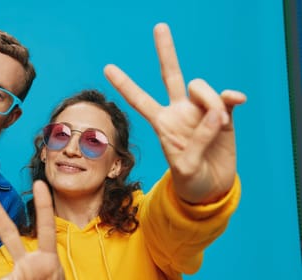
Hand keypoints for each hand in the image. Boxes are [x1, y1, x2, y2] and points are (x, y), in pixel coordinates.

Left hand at [104, 23, 246, 203]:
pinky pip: (226, 97)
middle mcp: (179, 111)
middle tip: (159, 27)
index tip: (107, 67)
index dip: (125, 84)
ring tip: (218, 125)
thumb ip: (197, 141)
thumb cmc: (191, 181)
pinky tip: (237, 101)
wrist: (212, 188)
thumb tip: (216, 115)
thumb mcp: (186, 168)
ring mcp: (200, 111)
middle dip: (165, 51)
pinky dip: (230, 97)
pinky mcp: (222, 114)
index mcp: (162, 123)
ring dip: (210, 101)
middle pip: (171, 74)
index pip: (139, 100)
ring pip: (201, 88)